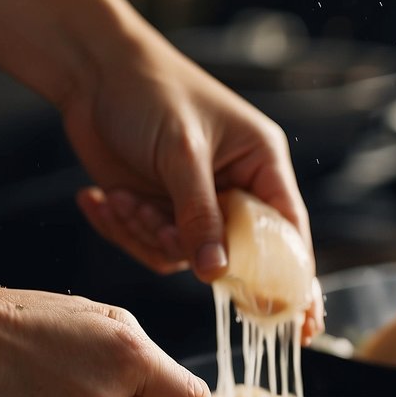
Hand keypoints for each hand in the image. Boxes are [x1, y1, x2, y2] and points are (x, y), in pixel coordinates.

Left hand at [62, 28, 323, 338]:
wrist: (90, 71)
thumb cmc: (150, 91)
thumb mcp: (181, 152)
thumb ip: (200, 216)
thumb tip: (215, 275)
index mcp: (261, 164)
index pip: (289, 233)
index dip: (298, 280)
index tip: (305, 326)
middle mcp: (235, 189)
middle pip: (234, 254)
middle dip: (192, 250)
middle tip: (164, 233)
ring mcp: (196, 204)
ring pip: (184, 257)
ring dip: (147, 235)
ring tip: (122, 196)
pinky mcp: (160, 212)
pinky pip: (151, 248)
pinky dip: (125, 231)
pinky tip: (101, 198)